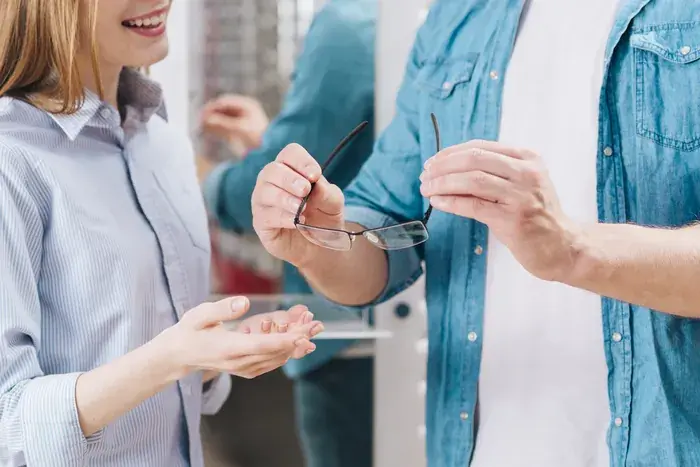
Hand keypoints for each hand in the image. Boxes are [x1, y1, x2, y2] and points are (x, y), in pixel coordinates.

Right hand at [158, 296, 323, 379]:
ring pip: (277, 358)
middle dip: (298, 338)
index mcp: (230, 348)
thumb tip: (244, 302)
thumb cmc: (190, 331)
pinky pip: (272, 361)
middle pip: (276, 352)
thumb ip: (222, 309)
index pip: (263, 345)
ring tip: (314, 328)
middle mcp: (240, 362)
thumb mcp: (200, 315)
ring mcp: (244, 369)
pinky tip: (299, 339)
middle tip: (318, 325)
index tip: (303, 334)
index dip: (285, 340)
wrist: (179, 355)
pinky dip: (287, 350)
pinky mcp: (247, 369)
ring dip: (296, 344)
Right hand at [200, 94, 268, 152]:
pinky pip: (221, 127)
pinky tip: (205, 129)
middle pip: (222, 109)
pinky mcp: (235, 132)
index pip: (226, 101)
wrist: (267, 152)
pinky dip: (214, 127)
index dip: (214, 106)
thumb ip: (222, 123)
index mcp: (247, 105)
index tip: (204, 112)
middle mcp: (242, 111)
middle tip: (200, 118)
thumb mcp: (240, 128)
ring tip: (200, 124)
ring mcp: (238, 121)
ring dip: (211, 120)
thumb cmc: (258, 138)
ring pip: (220, 118)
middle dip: (211, 113)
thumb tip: (206, 119)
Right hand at [252, 143, 345, 266]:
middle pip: (272, 170)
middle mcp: (272, 182)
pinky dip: (282, 217)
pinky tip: (295, 222)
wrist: (320, 247)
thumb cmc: (323, 218)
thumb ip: (327, 193)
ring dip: (285, 198)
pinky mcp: (261, 222)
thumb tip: (316, 185)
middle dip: (289, 179)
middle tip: (305, 190)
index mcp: (291, 169)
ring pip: (265, 192)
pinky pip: (265, 215)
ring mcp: (263, 202)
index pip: (290, 154)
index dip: (301, 161)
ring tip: (301, 208)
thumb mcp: (334, 204)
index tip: (315, 175)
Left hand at [420, 140, 580, 280]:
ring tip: (426, 189)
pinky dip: (451, 201)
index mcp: (527, 158)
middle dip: (442, 166)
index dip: (450, 153)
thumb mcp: (520, 185)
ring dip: (442, 183)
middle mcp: (526, 172)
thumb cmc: (536, 216)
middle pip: (473, 159)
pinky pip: (473, 205)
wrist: (563, 246)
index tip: (432, 163)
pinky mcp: (513, 219)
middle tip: (424, 176)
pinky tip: (437, 202)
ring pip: (472, 180)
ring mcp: (521, 195)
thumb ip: (492, 173)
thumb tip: (446, 169)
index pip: (480, 147)